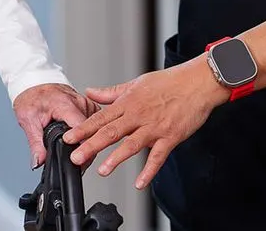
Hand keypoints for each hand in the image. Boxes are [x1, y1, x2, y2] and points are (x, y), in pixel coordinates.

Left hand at [13, 83, 95, 167]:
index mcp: (66, 105)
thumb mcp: (28, 121)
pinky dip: (89, 133)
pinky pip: (94, 123)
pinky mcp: (89, 106)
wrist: (35, 83)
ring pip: (95, 127)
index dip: (81, 147)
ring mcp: (86, 103)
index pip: (83, 129)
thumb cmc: (32, 98)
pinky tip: (82, 141)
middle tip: (77, 162)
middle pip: (92, 130)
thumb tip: (38, 161)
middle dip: (87, 149)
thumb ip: (35, 143)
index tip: (77, 160)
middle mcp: (80, 102)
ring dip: (89, 141)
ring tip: (79, 153)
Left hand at [63, 59, 226, 189]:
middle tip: (76, 156)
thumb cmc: (168, 82)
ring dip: (116, 158)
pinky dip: (149, 171)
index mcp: (129, 102)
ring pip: (132, 144)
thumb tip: (90, 92)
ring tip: (102, 170)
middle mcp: (139, 115)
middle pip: (111, 131)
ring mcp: (154, 127)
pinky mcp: (170, 137)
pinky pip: (158, 156)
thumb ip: (111, 92)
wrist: (197, 83)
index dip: (83, 129)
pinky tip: (140, 182)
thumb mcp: (136, 83)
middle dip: (92, 145)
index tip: (68, 138)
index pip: (101, 117)